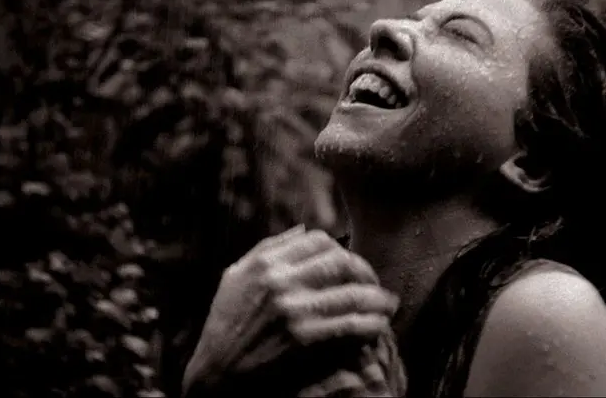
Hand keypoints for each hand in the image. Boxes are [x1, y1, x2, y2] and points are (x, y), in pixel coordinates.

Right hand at [182, 225, 399, 395]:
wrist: (217, 375)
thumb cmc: (226, 325)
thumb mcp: (235, 277)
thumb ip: (268, 249)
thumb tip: (304, 230)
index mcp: (265, 263)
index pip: (319, 241)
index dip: (341, 251)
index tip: (349, 266)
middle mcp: (281, 282)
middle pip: (342, 262)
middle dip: (365, 273)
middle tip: (375, 286)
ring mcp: (295, 311)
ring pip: (354, 293)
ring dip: (378, 300)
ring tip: (388, 305)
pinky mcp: (306, 340)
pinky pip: (353, 326)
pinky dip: (373, 324)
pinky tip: (379, 327)